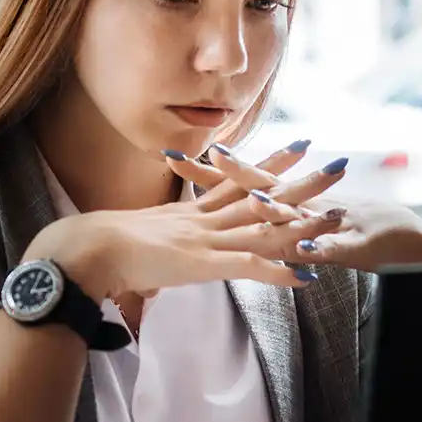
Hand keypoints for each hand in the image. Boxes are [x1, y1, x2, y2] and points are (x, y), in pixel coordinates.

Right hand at [22, 137, 343, 300]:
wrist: (83, 249)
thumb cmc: (95, 248)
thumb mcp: (132, 245)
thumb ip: (151, 250)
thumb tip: (148, 267)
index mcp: (187, 213)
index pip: (236, 182)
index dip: (268, 165)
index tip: (296, 146)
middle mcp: (202, 220)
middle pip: (262, 195)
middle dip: (301, 180)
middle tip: (338, 164)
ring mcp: (205, 239)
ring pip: (264, 226)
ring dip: (303, 223)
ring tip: (338, 216)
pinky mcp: (201, 263)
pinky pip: (248, 266)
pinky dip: (278, 271)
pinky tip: (307, 275)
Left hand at [164, 143, 421, 273]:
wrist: (405, 240)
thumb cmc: (355, 237)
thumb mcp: (309, 232)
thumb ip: (279, 227)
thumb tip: (240, 213)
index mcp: (289, 204)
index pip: (242, 183)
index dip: (210, 172)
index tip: (175, 157)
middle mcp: (305, 206)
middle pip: (261, 185)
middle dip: (228, 173)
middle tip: (195, 157)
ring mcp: (328, 223)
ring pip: (297, 212)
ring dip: (275, 205)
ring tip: (254, 198)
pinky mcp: (353, 245)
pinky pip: (333, 246)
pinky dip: (321, 244)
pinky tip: (306, 243)